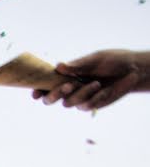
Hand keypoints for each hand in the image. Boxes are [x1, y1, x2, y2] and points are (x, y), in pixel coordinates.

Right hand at [32, 49, 149, 110]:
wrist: (132, 69)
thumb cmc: (112, 61)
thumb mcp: (95, 60)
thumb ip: (77, 65)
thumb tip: (58, 66)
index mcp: (65, 75)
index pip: (46, 84)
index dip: (38, 90)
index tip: (35, 94)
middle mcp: (68, 88)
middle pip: (50, 99)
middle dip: (55, 94)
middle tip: (68, 86)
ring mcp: (78, 98)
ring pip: (68, 103)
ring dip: (80, 94)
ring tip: (96, 83)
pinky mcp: (91, 104)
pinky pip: (86, 106)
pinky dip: (94, 98)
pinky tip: (103, 89)